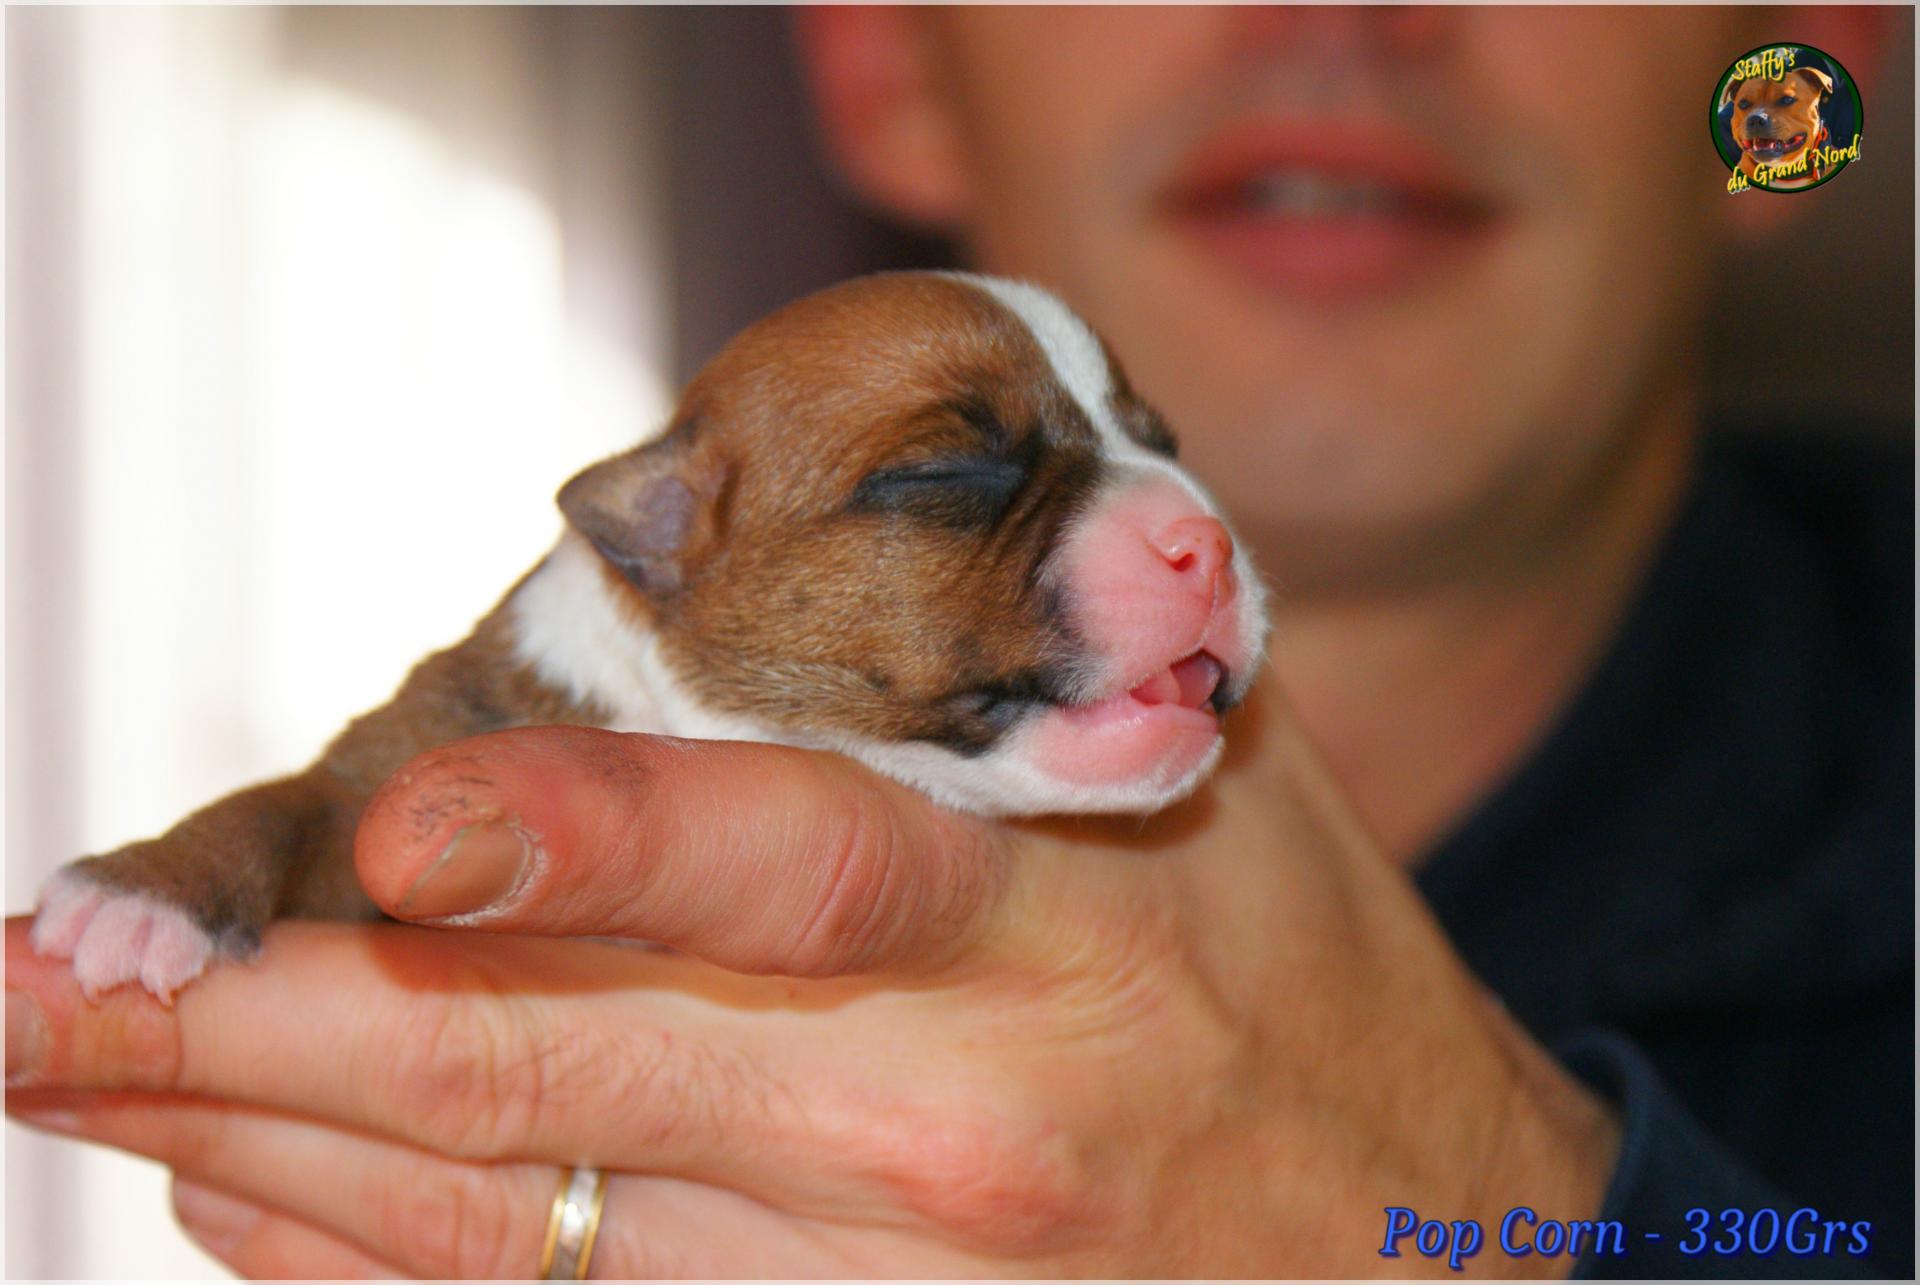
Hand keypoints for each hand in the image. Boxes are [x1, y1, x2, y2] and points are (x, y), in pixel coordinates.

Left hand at [7, 693, 1618, 1276]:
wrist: (1443, 1259)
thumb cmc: (1306, 983)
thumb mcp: (1197, 781)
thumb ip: (984, 691)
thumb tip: (758, 583)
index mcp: (1040, 928)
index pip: (781, 866)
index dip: (580, 841)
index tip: (389, 830)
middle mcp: (943, 1129)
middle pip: (553, 1085)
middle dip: (265, 1036)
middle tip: (49, 991)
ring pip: (507, 1235)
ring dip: (268, 1158)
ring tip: (90, 1076)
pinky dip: (375, 1277)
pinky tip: (250, 1213)